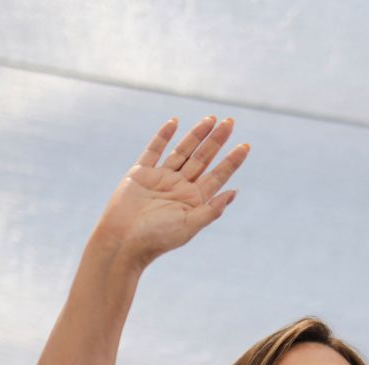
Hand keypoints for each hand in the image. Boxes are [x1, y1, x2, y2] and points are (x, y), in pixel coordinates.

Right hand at [92, 116, 248, 269]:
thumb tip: (235, 192)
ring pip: (183, 151)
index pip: (218, 176)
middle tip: (230, 122)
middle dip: (216, 141)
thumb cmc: (157, 238)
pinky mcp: (141, 173)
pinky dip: (163, 136)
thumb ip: (212, 210)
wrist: (123, 241)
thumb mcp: (190, 226)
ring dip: (196, 134)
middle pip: (203, 159)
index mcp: (194, 200)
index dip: (231, 161)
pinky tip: (174, 122)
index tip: (245, 146)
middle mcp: (180, 187)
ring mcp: (161, 178)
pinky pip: (154, 150)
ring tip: (211, 119)